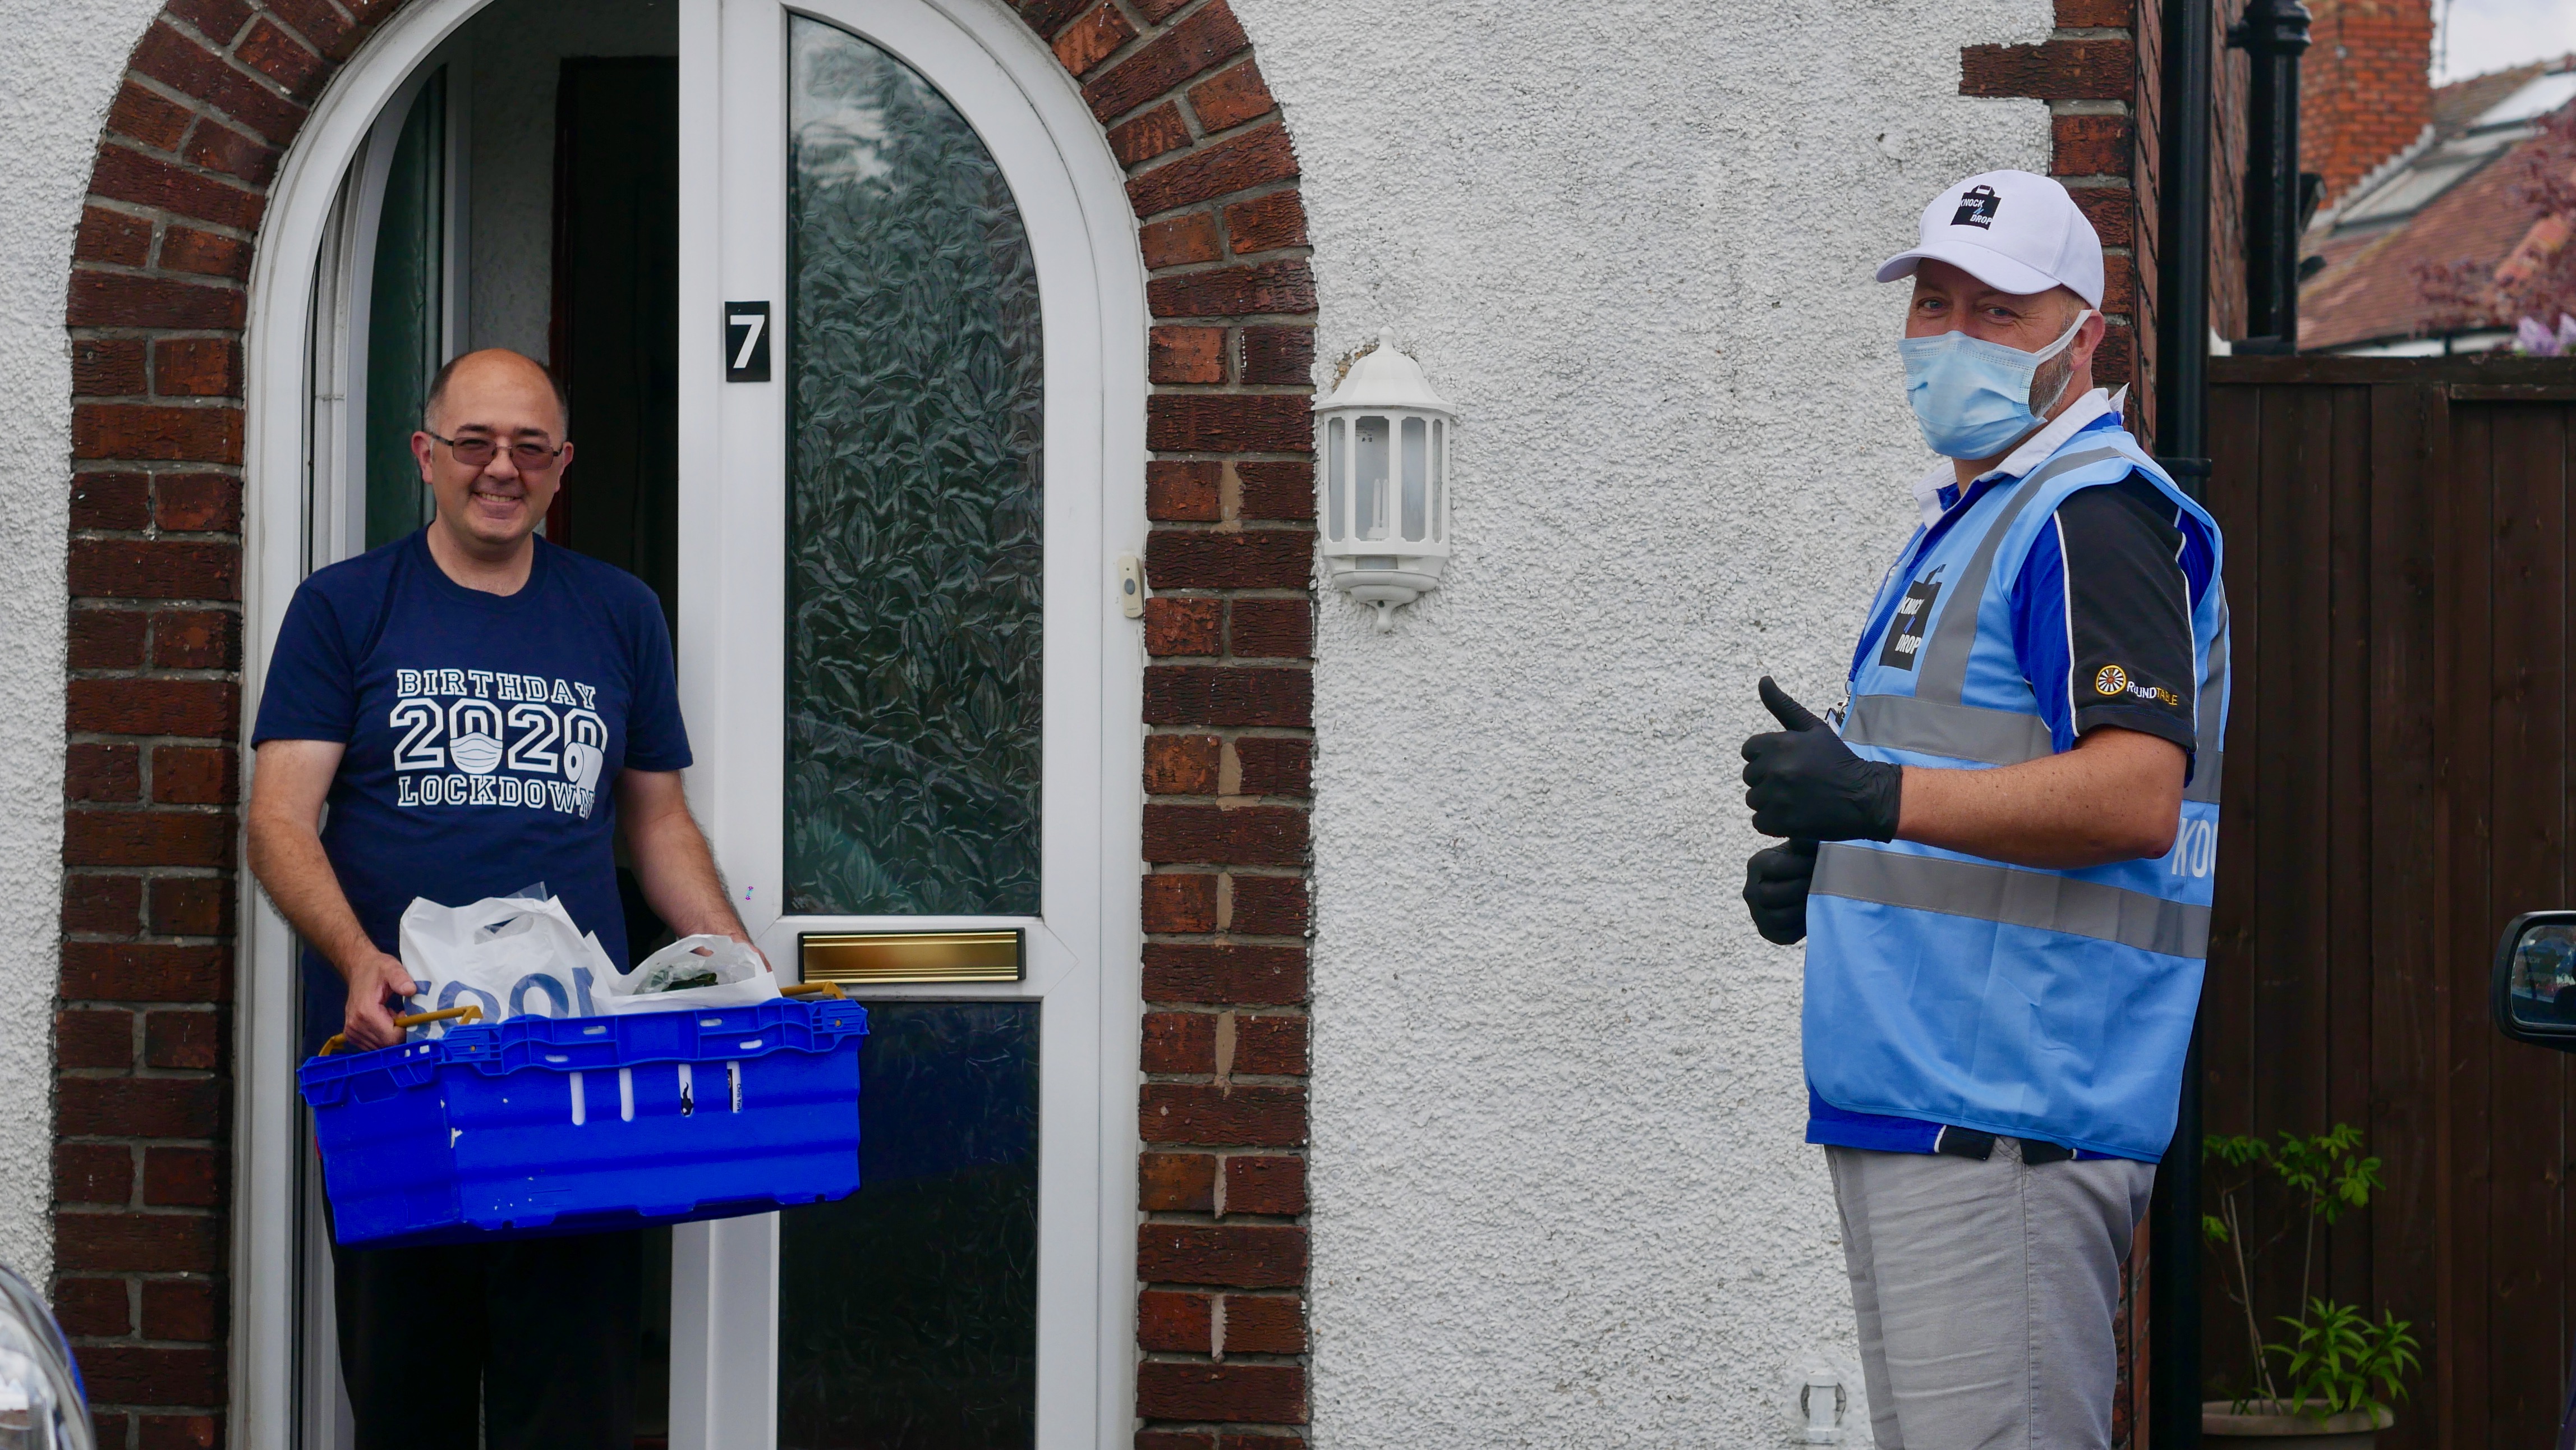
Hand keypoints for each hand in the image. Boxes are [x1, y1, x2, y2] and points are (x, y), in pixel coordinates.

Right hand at [339, 951, 419, 1051]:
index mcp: (366, 1012)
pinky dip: (382, 1036)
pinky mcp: (351, 1034)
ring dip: (390, 1034)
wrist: (358, 968)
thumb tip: (411, 990)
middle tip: (399, 1014)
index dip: (405, 1030)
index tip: (406, 1014)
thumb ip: (401, 979)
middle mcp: (355, 1025)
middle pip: (386, 1044)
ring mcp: (351, 1031)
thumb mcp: (391, 969)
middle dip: (398, 1032)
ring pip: (380, 1046)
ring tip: (390, 1015)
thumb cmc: (376, 969)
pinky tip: (383, 1020)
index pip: (392, 1038)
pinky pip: (373, 1045)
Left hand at [1741, 677, 1902, 840]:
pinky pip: (1759, 822)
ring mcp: (1779, 797)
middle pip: (1750, 777)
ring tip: (1797, 799)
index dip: (1766, 758)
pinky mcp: (1782, 822)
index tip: (1787, 764)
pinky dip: (1774, 822)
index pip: (1749, 751)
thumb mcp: (1813, 728)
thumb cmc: (1838, 760)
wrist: (1866, 797)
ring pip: (1754, 800)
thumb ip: (1783, 705)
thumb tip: (1762, 679)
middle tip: (1796, 783)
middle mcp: (1777, 769)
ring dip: (1771, 802)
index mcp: (1780, 744)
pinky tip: (1795, 815)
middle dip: (1768, 780)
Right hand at [1744, 839, 1818, 943]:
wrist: (1803, 886)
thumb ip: (1804, 842)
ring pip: (1778, 917)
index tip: (1821, 863)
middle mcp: (1750, 890)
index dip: (1801, 866)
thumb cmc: (1806, 861)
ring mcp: (1757, 914)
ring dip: (1803, 908)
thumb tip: (1809, 836)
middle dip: (1802, 889)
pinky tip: (1814, 913)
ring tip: (1821, 899)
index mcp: (1757, 864)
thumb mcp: (1803, 847)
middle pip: (1771, 895)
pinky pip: (1785, 934)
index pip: (1775, 868)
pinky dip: (1801, 926)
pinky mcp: (1769, 932)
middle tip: (1824, 884)